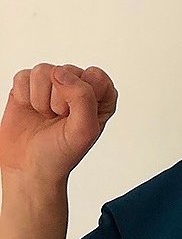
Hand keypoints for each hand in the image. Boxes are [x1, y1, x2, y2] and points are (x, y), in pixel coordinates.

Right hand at [0, 63, 117, 186]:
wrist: (29, 168)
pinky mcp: (29, 86)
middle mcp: (78, 87)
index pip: (96, 76)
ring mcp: (53, 85)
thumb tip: (60, 73)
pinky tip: (31, 110)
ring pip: (44, 70)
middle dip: (59, 99)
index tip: (76, 116)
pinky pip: (24, 76)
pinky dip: (24, 96)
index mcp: (101, 97)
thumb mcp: (84, 130)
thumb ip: (82, 97)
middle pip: (68, 71)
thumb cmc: (61, 153)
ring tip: (46, 115)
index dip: (83, 95)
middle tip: (59, 119)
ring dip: (41, 98)